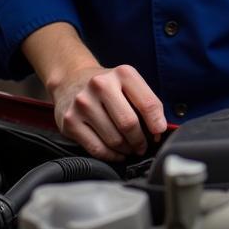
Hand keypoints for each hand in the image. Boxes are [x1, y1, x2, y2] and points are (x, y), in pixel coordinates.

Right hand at [49, 63, 166, 161]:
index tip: (158, 133)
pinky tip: (117, 153)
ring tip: (130, 148)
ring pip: (113, 139)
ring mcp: (83, 103)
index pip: (147, 103)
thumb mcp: (128, 83)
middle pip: (128, 123)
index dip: (156, 123)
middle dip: (140, 140)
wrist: (71, 80)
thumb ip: (146, 102)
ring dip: (126, 149)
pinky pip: (96, 148)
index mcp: (122, 73)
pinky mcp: (70, 121)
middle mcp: (100, 85)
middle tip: (143, 146)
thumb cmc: (107, 86)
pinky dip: (111, 156)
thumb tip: (158, 131)